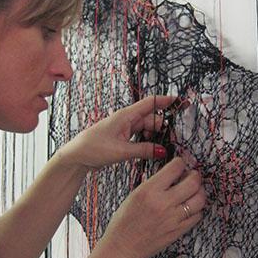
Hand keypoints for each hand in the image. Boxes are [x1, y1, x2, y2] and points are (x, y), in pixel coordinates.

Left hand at [59, 95, 175, 170]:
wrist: (77, 156)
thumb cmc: (93, 148)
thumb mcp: (121, 151)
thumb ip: (143, 150)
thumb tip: (162, 150)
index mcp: (126, 116)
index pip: (150, 103)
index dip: (166, 101)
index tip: (180, 101)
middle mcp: (126, 120)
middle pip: (151, 119)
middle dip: (162, 128)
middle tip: (171, 141)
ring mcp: (124, 129)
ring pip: (146, 129)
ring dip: (154, 137)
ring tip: (161, 149)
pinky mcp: (122, 139)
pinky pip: (140, 137)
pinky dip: (147, 143)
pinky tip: (150, 152)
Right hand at [100, 157, 206, 257]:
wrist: (123, 246)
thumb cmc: (124, 222)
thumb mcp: (134, 195)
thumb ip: (153, 184)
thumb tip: (170, 174)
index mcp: (149, 191)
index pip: (175, 168)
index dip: (180, 163)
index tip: (180, 164)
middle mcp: (164, 203)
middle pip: (193, 182)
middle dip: (195, 175)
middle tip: (192, 175)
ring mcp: (173, 218)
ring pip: (200, 199)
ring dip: (199, 192)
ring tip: (194, 191)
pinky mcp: (178, 231)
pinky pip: (197, 216)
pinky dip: (197, 209)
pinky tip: (190, 207)